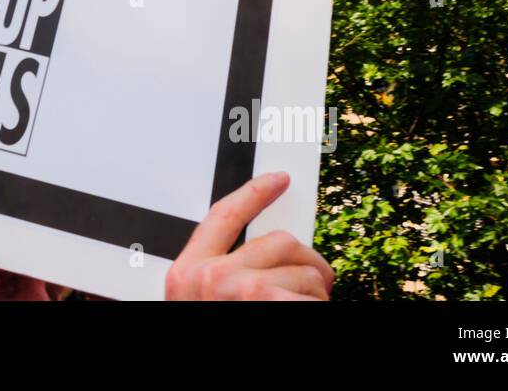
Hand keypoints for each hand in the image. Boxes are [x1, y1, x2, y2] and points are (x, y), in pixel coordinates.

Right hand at [165, 171, 333, 300]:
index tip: (278, 179)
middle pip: (279, 241)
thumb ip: (217, 277)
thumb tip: (257, 263)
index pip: (223, 216)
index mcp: (188, 273)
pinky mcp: (269, 303)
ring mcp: (243, 291)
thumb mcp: (194, 301)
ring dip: (316, 292)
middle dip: (306, 263)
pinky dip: (319, 303)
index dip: (255, 193)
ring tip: (305, 305)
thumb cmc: (200, 329)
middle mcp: (213, 277)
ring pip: (304, 270)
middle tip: (314, 286)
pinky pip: (314, 294)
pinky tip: (309, 309)